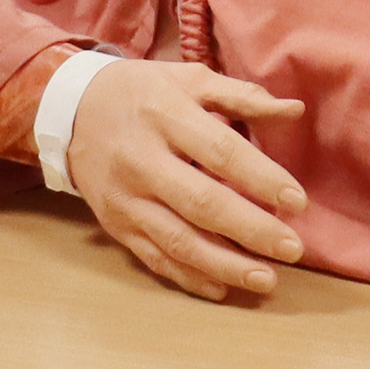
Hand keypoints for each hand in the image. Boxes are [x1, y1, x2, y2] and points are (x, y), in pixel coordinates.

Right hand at [66, 60, 309, 301]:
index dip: (261, 178)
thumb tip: (295, 110)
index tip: (298, 201)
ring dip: (224, 265)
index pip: (221, 152)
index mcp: (168, 117)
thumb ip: (242, 96)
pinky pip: (153, 258)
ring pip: (177, 240)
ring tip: (266, 280)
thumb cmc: (143, 92)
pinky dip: (188, 277)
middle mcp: (143, 162)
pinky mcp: (115, 225)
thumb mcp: (189, 79)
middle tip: (293, 249)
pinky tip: (222, 289)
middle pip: (202, 204)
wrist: (71, 110)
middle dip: (251, 230)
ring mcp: (126, 199)